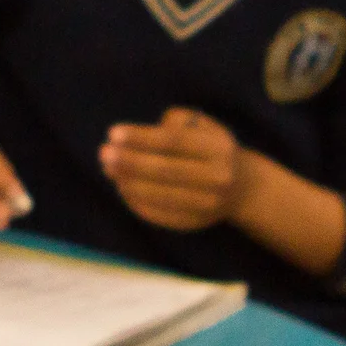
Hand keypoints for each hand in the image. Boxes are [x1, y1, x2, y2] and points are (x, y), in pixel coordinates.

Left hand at [100, 107, 244, 230]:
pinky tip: (123, 187)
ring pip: (158, 194)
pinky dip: (136, 201)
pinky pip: (158, 214)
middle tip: (103, 153)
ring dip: (128, 182)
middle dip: (129, 162)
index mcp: (218, 148)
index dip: (141, 138)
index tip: (113, 133)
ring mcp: (206, 204)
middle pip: (164, 170)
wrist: (241, 189)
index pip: (173, 142)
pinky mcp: (194, 223)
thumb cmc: (211, 149)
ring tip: (108, 169)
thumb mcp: (204, 126)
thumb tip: (146, 136)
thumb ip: (177, 122)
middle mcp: (216, 178)